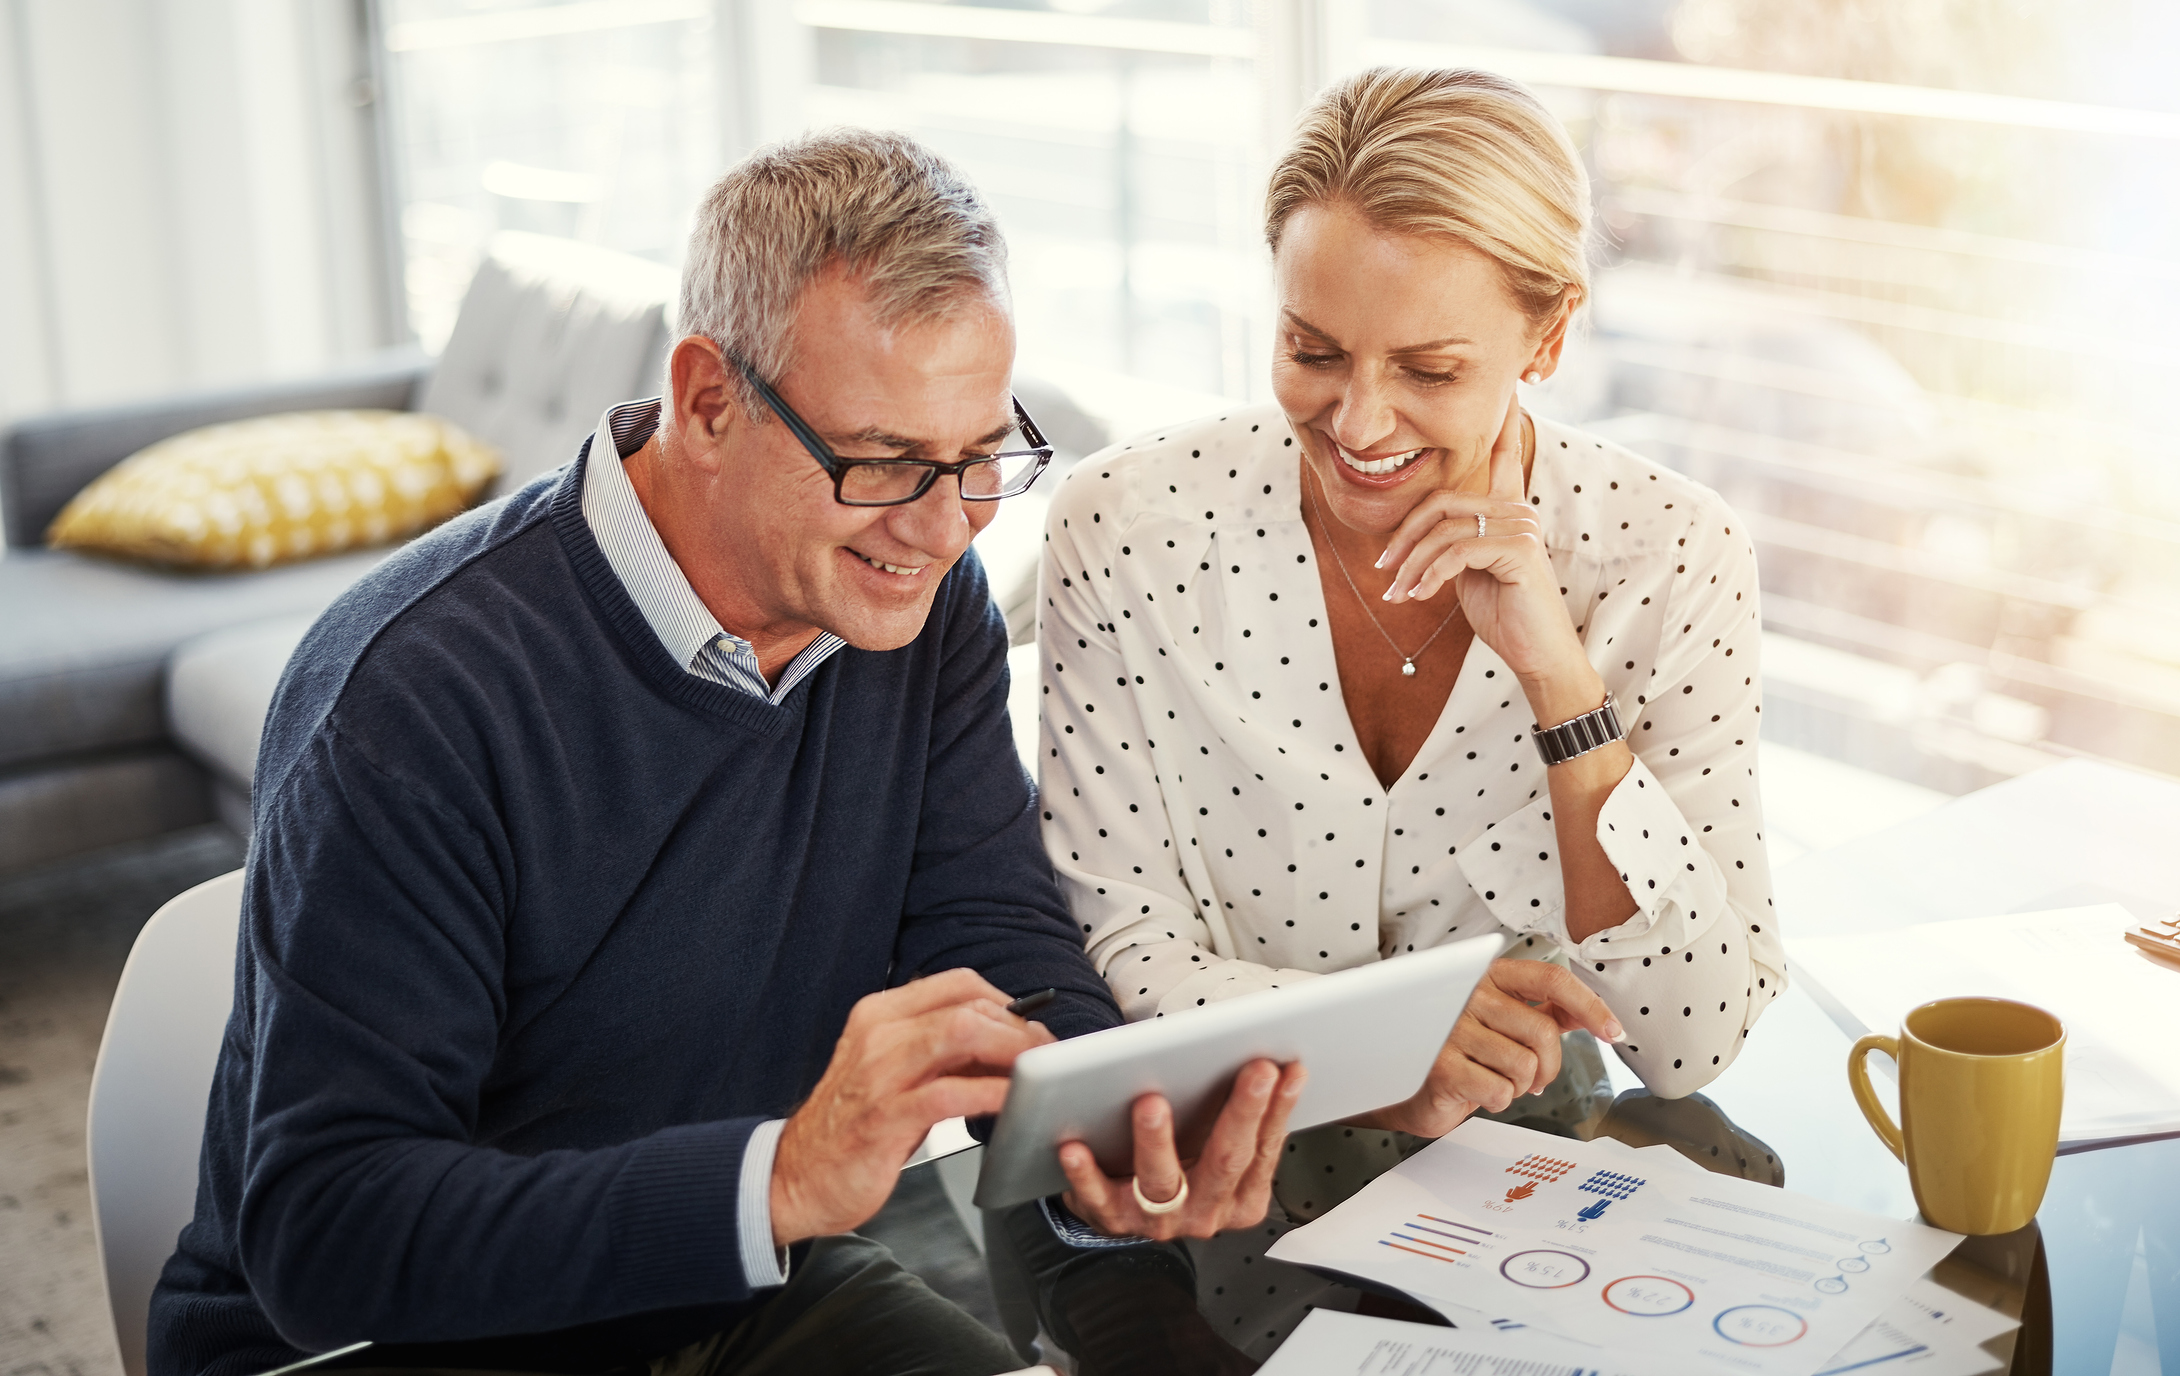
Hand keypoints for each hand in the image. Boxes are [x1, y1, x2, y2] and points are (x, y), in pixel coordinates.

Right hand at [770, 968, 1053, 1244]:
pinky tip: (1012, 1103)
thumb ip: (940, 1053)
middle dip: (1019, 1028)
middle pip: (968, 1005)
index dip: (1005, 1001)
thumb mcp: (892, 1074)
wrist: (795, 1178)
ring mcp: (880, 1072)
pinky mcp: (885, 1115)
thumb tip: (1005, 1044)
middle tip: (1046, 1055)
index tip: (1031, 1027)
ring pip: (962, 1034)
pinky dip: (991, 1092)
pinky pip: (952, 1092)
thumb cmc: (851, 1126)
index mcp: (879, 1014)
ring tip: (1039, 1074)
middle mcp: (878, 1032)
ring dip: (1012, 1052)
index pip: (957, 983)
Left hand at [1058, 1059, 1307, 1241]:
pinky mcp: (1111, 1218)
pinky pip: (1097, 1196)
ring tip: (1151, 1104)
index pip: (1265, 1149)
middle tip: (1254, 1070)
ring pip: (1162, 1180)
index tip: (1288, 1069)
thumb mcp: (1217, 1138)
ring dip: (1156, 1141)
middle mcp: (1206, 1211)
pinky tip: (1075, 1146)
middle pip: (1226, 1161)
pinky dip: (1086, 1173)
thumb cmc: (1181, 1159)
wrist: (1129, 1208)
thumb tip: (1279, 1060)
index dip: (1279, 1109)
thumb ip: (1240, 1102)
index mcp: (1241, 1195)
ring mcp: (1159, 1219)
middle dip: (1242, 1112)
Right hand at [1351, 959, 1623, 1138]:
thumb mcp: (1501, 1024)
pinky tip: (1478, 1092)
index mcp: (1487, 977)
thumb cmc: (1454, 1051)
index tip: (1612, 1031)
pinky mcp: (1440, 1065)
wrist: (1400, 1085)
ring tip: (1496, 1081)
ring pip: (1524, 1065)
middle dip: (1548, 1066)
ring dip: (1519, 1086)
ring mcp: (1450, 1029)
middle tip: (1534, 1079)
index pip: (1550, 979)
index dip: (1589, 1005)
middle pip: (1542, 1031)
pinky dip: (1498, 1100)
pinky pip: (1500, 1091)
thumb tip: (1589, 1015)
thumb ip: (1543, 1013)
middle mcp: (1467, 995)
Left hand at [1376, 394, 1582, 686]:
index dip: (1501, 423)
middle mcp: (1517, 510)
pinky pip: (1456, 551)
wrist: (1536, 654)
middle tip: (1384, 569)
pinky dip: (1429, 575)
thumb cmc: (1503, 613)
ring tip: (1396, 593)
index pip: (1502, 456)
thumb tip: (1417, 534)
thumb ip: (1451, 542)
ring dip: (1411, 565)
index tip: (1507, 389)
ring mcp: (1521, 527)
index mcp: (1508, 509)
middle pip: (1442, 502)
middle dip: (1404, 537)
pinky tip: (1418, 597)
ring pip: (1444, 530)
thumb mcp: (1468, 571)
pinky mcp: (1518, 550)